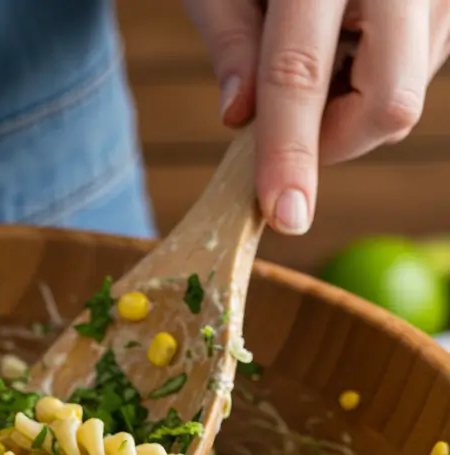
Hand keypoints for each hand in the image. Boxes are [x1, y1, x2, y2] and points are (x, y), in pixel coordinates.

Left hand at [185, 0, 449, 235]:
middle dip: (334, 142)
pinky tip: (350, 36)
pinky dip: (376, 75)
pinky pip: (423, 65)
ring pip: (409, 93)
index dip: (289, 154)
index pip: (301, 75)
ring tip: (321, 48)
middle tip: (290, 135)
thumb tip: (239, 118)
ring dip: (353, 106)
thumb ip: (234, 42)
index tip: (284, 215)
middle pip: (391, 103)